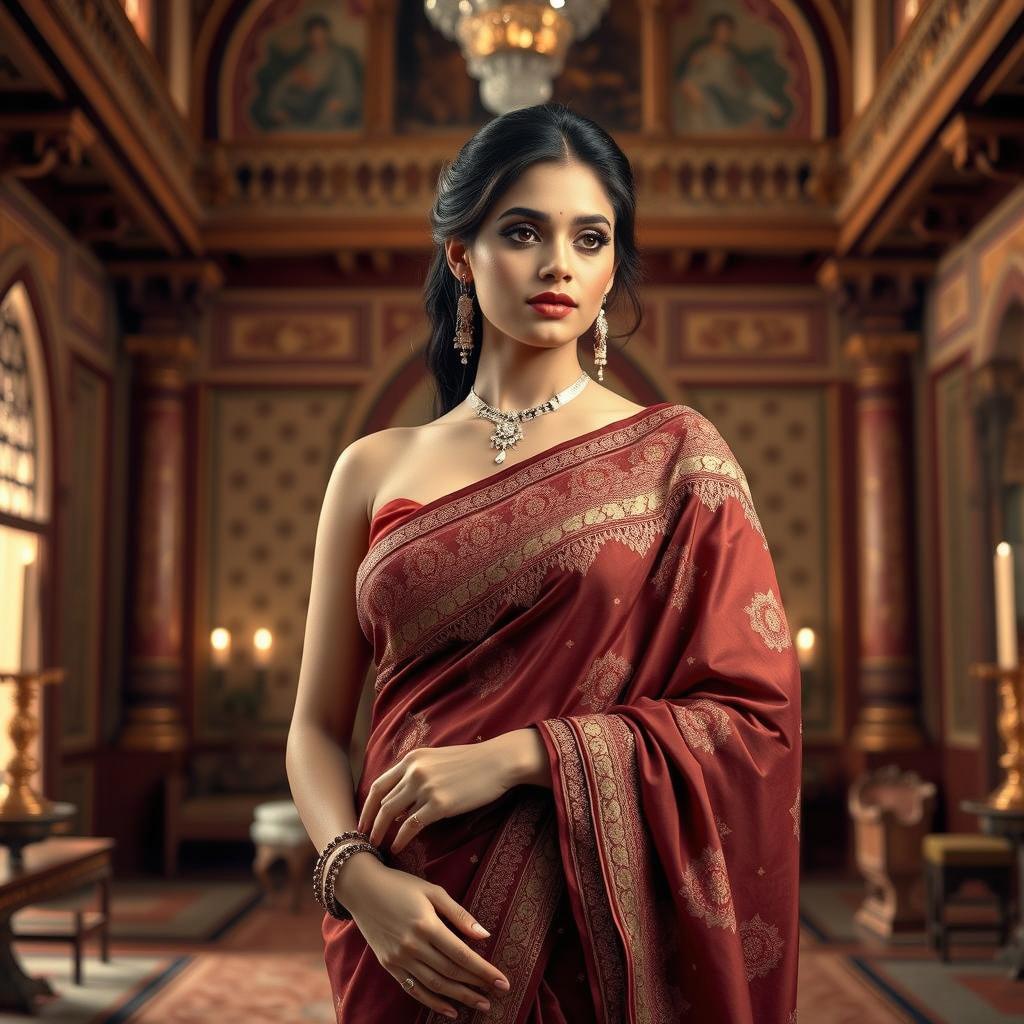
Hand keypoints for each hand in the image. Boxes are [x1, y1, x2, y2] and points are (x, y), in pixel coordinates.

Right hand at [342, 858, 510, 1016]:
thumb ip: (459, 914)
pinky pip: (414, 989)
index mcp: (426, 924)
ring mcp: (399, 958)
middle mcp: (413, 945)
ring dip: (460, 997)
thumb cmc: (401, 886)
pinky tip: (450, 1009)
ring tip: (481, 1004)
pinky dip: (433, 1002)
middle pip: (451, 972)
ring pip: (435, 985)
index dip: (483, 970)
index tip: (502, 981)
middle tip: (498, 994)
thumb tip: (484, 934)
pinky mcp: (389, 966)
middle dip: (477, 985)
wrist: (362, 889)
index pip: (461, 954)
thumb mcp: (432, 891)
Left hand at [357, 739, 516, 855]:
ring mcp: (426, 786)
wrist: (498, 761)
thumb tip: (402, 799)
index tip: (362, 821)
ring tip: (376, 846)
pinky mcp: (440, 803)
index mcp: (413, 759)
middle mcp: (414, 771)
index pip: (379, 784)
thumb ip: (418, 774)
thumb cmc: (472, 763)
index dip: (367, 806)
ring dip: (381, 832)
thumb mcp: (438, 760)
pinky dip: (400, 839)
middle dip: (370, 822)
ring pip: (392, 813)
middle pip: (381, 800)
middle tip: (363, 839)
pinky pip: (411, 825)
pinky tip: (397, 847)